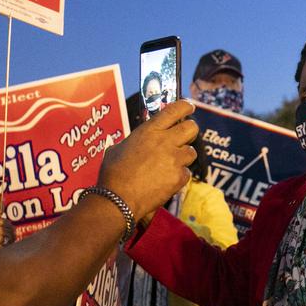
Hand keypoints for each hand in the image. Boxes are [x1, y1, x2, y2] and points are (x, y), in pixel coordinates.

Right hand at [98, 99, 196, 218]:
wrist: (118, 199)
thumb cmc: (113, 173)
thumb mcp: (118, 148)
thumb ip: (135, 141)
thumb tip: (137, 143)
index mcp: (149, 131)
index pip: (175, 110)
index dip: (186, 106)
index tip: (189, 107)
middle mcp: (165, 141)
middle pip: (192, 128)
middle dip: (190, 131)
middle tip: (183, 137)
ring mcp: (174, 160)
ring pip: (191, 152)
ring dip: (183, 156)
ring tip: (170, 164)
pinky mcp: (179, 177)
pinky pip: (186, 173)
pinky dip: (178, 176)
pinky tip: (166, 180)